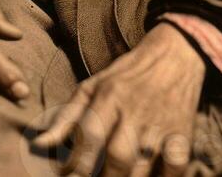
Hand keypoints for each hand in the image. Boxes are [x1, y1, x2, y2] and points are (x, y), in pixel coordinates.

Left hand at [32, 22, 205, 176]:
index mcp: (109, 96)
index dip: (76, 165)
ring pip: (143, 168)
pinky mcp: (183, 135)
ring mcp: (161, 125)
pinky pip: (175, 168)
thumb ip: (65, 117)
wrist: (173, 56)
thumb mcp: (92, 87)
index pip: (89, 135)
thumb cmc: (125, 76)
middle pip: (117, 156)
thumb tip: (38, 145)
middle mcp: (135, 110)